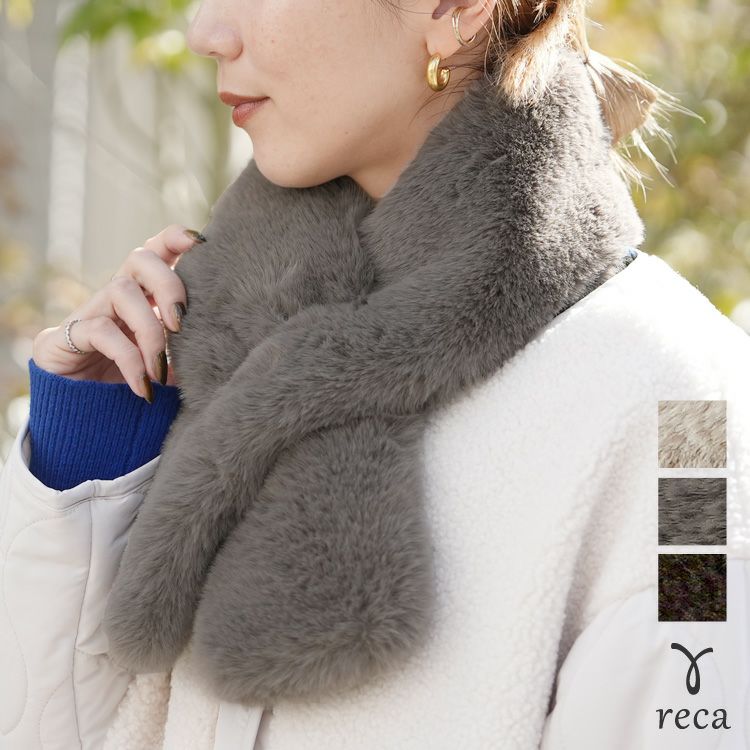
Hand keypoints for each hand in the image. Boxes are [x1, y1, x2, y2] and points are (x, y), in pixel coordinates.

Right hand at [31, 224, 204, 399]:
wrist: (81, 413)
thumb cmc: (131, 384)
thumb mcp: (168, 367)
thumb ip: (190, 357)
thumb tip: (224, 356)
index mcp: (143, 296)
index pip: (156, 253)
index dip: (174, 240)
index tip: (199, 241)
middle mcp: (117, 296)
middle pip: (140, 258)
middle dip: (167, 285)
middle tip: (181, 323)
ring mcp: (91, 312)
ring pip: (121, 291)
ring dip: (149, 331)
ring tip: (160, 369)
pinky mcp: (67, 336)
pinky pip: (101, 331)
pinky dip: (129, 359)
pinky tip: (144, 386)